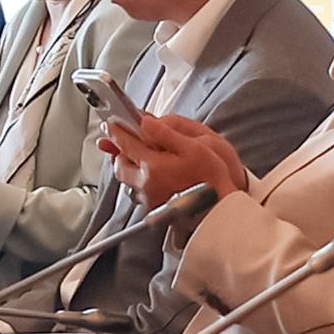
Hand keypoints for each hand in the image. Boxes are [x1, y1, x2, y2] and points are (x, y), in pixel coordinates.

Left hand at [101, 109, 244, 212]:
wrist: (220, 210)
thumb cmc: (213, 181)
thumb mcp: (195, 148)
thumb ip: (167, 133)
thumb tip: (147, 123)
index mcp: (153, 166)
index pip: (125, 144)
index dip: (117, 131)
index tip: (113, 123)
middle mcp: (145, 183)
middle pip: (120, 164)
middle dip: (120, 151)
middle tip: (126, 142)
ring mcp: (148, 198)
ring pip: (127, 180)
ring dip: (128, 167)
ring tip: (140, 158)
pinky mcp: (154, 209)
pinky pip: (138, 192)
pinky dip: (138, 181)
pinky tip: (152, 177)